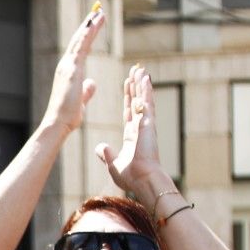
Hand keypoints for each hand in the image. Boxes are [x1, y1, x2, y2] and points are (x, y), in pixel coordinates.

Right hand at [39, 5, 102, 135]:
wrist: (58, 123)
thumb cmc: (67, 116)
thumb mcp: (81, 100)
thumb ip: (86, 90)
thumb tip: (91, 83)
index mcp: (68, 72)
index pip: (79, 49)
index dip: (86, 35)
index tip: (94, 24)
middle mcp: (65, 65)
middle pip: (78, 40)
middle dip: (88, 24)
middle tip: (97, 10)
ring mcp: (68, 65)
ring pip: (80, 39)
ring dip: (90, 24)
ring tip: (99, 11)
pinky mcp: (72, 68)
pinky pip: (82, 45)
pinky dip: (88, 32)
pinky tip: (95, 22)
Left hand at [95, 64, 167, 201]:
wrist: (141, 180)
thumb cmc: (131, 176)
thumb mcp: (113, 164)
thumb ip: (107, 154)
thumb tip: (101, 148)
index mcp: (132, 135)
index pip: (129, 111)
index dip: (129, 98)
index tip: (127, 85)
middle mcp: (140, 127)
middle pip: (137, 102)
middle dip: (135, 86)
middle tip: (135, 71)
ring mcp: (145, 124)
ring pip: (143, 99)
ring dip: (141, 84)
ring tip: (140, 69)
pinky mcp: (148, 124)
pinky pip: (146, 103)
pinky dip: (146, 90)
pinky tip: (145, 78)